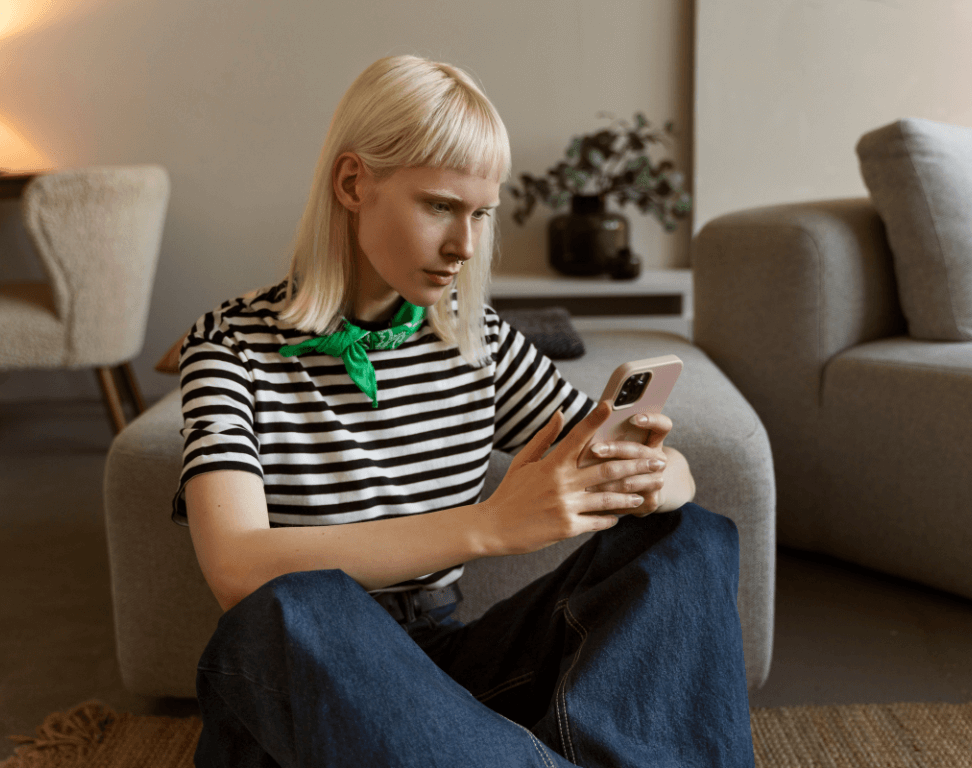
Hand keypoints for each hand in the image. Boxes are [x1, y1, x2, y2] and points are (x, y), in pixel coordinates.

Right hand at [477, 401, 660, 556]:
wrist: (494, 528)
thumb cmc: (509, 493)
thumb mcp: (524, 461)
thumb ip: (545, 438)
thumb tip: (560, 413)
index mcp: (552, 464)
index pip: (578, 436)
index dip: (595, 419)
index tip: (611, 405)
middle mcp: (562, 483)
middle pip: (608, 469)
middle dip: (637, 464)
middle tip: (658, 460)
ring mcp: (566, 506)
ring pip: (610, 497)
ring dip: (633, 493)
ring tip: (649, 489)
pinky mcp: (568, 528)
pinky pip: (598, 521)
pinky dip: (612, 517)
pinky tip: (623, 514)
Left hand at [584, 409, 672, 516]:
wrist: (643, 491)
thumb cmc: (623, 460)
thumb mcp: (623, 444)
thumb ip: (614, 432)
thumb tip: (594, 418)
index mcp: (654, 441)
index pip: (663, 425)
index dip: (652, 420)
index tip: (633, 418)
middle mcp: (659, 460)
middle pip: (640, 452)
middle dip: (615, 449)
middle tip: (594, 449)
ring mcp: (658, 481)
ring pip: (631, 480)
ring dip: (607, 480)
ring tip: (586, 478)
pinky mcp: (652, 502)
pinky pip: (627, 501)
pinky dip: (608, 499)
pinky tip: (592, 499)